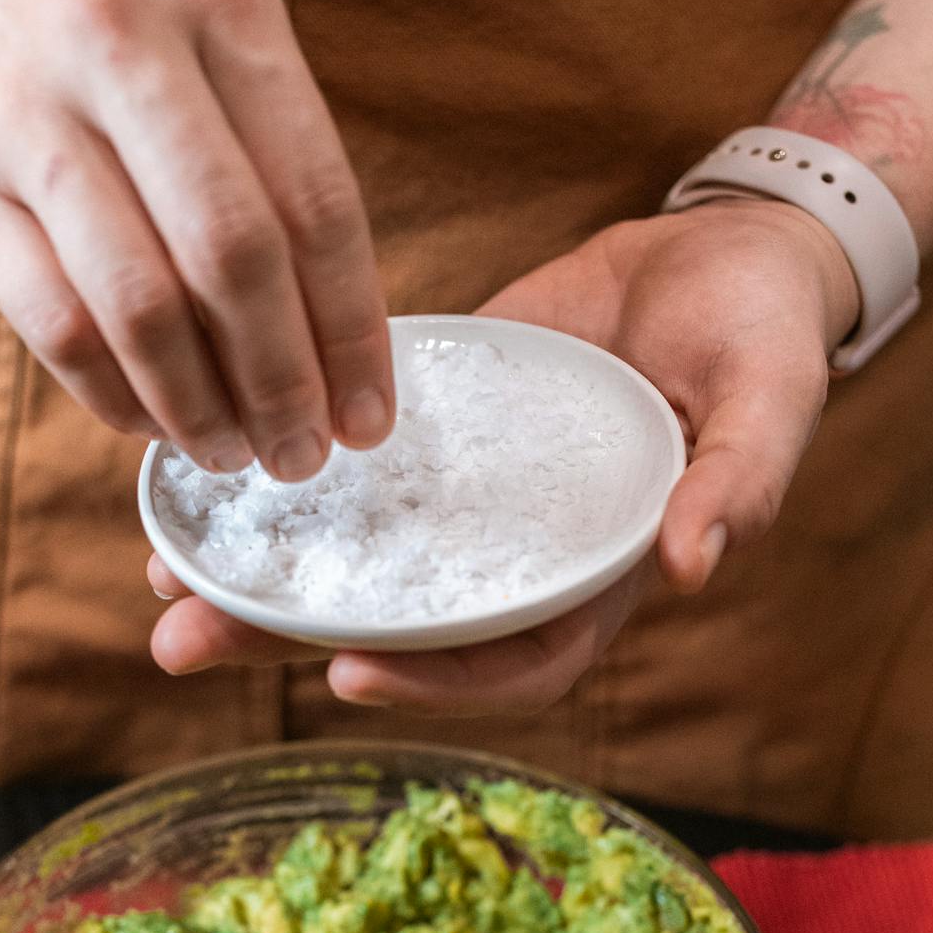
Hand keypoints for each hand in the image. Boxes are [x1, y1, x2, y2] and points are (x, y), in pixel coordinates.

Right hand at [0, 0, 392, 478]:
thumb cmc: (124, 9)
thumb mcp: (220, 28)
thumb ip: (278, 159)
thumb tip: (335, 351)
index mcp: (222, 1)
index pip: (316, 198)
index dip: (352, 330)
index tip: (370, 417)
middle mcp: (123, 42)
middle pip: (232, 256)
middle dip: (281, 382)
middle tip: (303, 456)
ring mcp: (30, 114)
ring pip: (138, 305)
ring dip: (198, 406)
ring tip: (233, 453)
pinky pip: (54, 323)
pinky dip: (114, 393)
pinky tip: (151, 420)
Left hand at [148, 196, 859, 712]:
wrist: (722, 252)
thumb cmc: (765, 336)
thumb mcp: (773, 398)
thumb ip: (743, 481)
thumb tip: (694, 565)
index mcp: (597, 575)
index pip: (512, 660)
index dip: (437, 680)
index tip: (350, 672)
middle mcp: (518, 554)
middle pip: (403, 628)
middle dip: (291, 641)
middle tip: (181, 642)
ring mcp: (468, 497)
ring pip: (357, 559)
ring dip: (260, 576)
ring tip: (159, 574)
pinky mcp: (432, 428)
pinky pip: (351, 471)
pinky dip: (279, 483)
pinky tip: (196, 473)